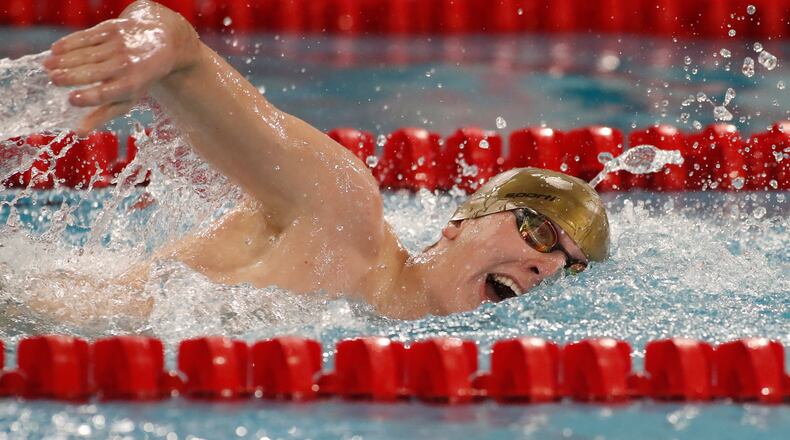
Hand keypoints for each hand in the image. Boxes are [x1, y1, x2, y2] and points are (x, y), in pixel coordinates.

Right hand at [43, 3, 195, 135]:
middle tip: (52, 79)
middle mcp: (125, 65)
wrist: (160, 43)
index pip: (106, 94)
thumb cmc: (138, 78)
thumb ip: (102, 115)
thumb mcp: (127, 98)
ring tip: (47, 66)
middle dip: (69, 76)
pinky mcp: (112, 29)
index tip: (71, 99)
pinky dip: (69, 43)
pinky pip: (86, 37)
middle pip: (92, 72)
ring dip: (64, 59)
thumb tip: (78, 133)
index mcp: (130, 86)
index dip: (88, 98)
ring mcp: (119, 45)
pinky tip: (55, 49)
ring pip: (85, 54)